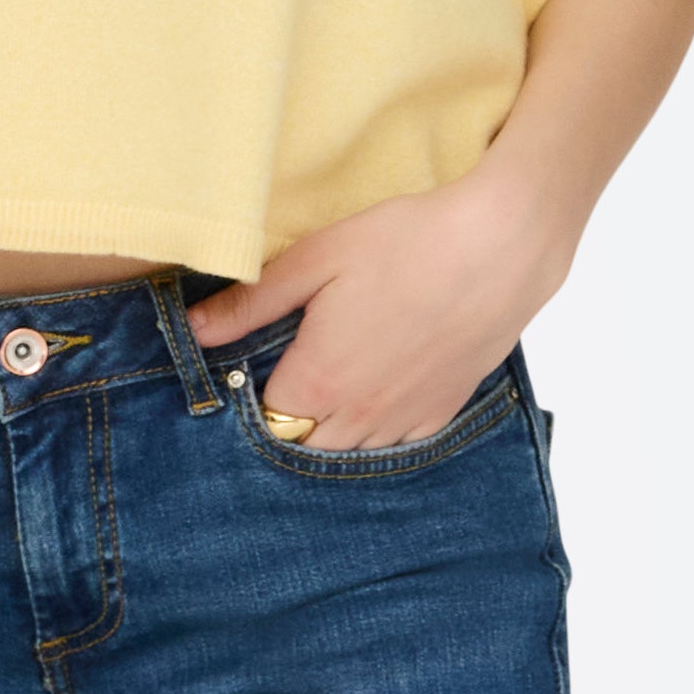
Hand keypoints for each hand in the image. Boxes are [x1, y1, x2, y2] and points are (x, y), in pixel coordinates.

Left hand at [186, 170, 563, 451]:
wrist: (502, 245)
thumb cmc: (407, 241)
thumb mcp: (316, 259)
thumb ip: (251, 303)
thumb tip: (192, 329)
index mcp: (318, 380)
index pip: (262, 419)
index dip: (253, 393)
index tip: (258, 363)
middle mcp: (359, 415)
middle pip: (303, 445)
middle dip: (289, 419)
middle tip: (294, 370)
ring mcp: (404, 419)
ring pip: (349, 452)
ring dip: (332, 428)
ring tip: (336, 379)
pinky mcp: (441, 411)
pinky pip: (396, 444)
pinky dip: (378, 427)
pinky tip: (379, 388)